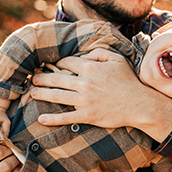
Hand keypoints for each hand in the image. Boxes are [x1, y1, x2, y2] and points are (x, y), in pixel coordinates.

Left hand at [29, 50, 171, 141]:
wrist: (140, 104)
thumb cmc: (129, 81)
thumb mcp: (117, 59)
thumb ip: (99, 52)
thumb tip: (83, 55)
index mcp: (90, 68)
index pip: (66, 63)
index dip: (57, 63)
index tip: (50, 65)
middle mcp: (84, 83)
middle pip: (56, 78)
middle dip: (42, 78)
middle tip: (33, 78)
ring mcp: (84, 101)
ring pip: (56, 96)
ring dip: (41, 94)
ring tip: (31, 93)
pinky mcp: (87, 116)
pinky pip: (66, 117)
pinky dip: (52, 119)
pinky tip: (41, 119)